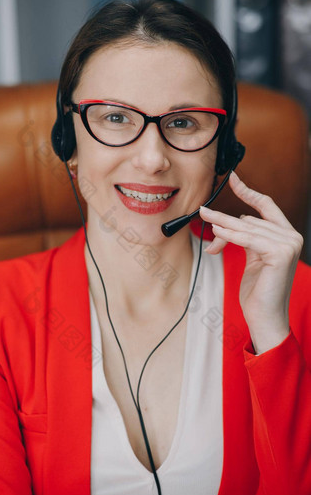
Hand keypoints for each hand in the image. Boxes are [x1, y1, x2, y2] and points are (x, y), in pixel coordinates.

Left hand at [199, 171, 303, 353]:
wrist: (265, 317)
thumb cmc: (258, 290)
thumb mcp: (251, 258)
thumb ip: (244, 239)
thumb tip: (224, 226)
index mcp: (286, 236)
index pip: (267, 206)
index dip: (248, 191)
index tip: (232, 178)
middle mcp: (291, 237)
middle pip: (250, 218)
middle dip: (224, 222)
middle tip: (203, 212)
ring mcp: (288, 244)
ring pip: (246, 227)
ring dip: (223, 225)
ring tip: (205, 217)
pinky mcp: (279, 254)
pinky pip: (248, 239)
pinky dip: (231, 234)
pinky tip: (217, 230)